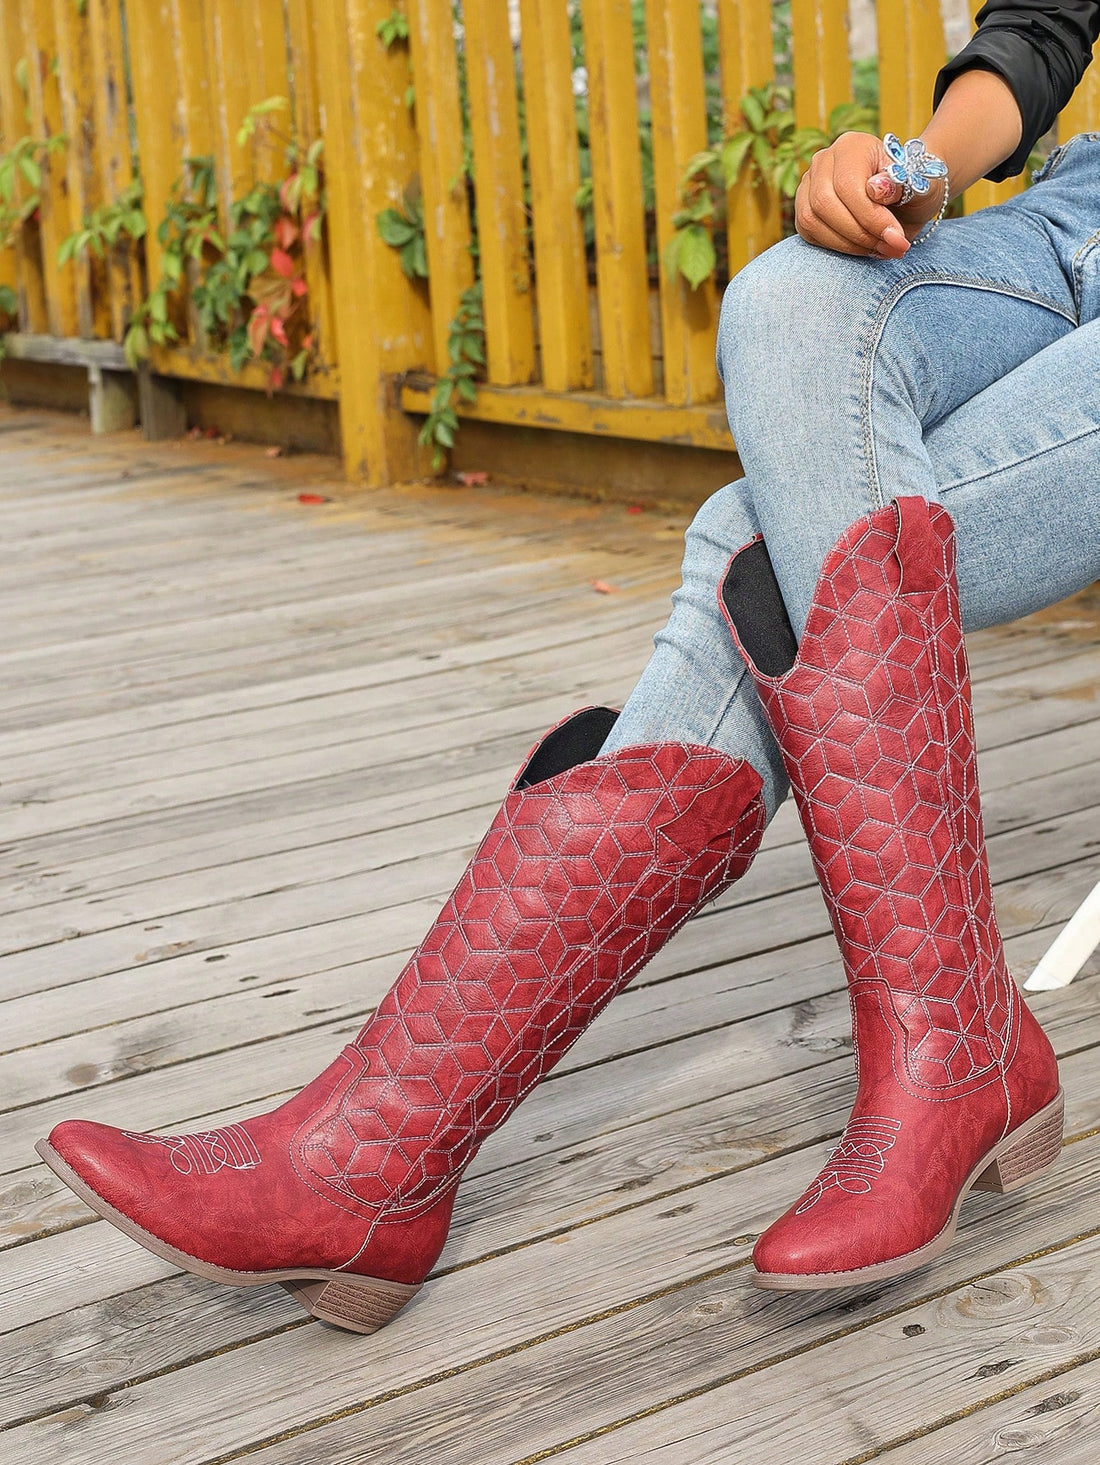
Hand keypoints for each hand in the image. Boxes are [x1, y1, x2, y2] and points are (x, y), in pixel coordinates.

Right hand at [794, 131, 947, 257]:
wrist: (903, 198)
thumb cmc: (912, 187)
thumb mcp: (919, 184)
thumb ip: (902, 184)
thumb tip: (875, 188)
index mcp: (852, 146)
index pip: (847, 184)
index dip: (870, 217)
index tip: (896, 237)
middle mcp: (824, 161)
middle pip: (824, 203)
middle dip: (859, 233)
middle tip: (890, 246)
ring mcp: (808, 185)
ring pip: (811, 220)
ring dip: (848, 244)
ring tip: (880, 249)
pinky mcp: (804, 209)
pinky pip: (808, 233)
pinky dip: (837, 247)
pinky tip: (864, 248)